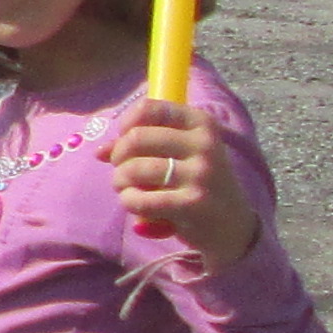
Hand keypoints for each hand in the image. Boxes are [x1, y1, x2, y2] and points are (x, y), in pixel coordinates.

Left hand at [103, 98, 260, 265]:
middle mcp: (204, 145)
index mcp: (201, 124)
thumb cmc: (197, 183)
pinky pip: (141, 199)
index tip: (124, 139)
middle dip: (118, 156)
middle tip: (121, 170)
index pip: (150, 107)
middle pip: (136, 138)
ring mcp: (201, 174)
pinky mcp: (192, 204)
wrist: (232, 224)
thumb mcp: (180, 155)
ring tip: (125, 188)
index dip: (126, 123)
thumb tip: (100, 151)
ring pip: (134, 169)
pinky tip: (134, 203)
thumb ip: (143, 146)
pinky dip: (128, 201)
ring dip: (119, 181)